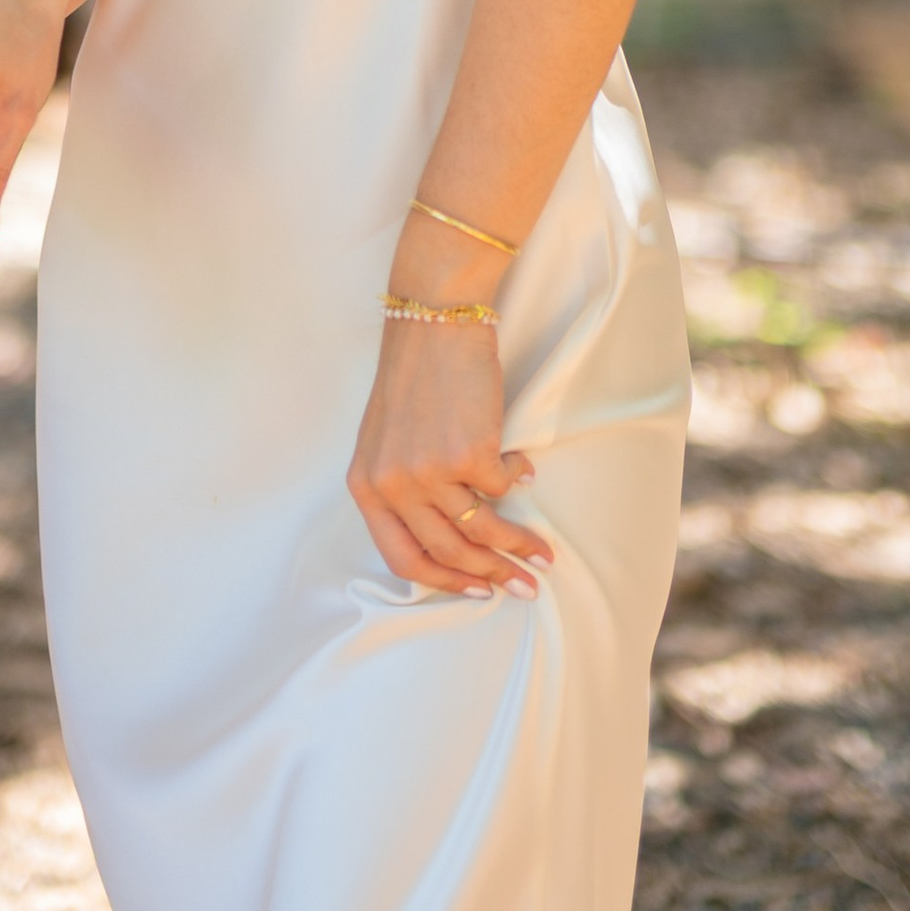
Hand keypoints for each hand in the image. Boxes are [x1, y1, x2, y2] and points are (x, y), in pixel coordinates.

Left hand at [347, 319, 553, 599]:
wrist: (433, 319)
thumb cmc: (414, 375)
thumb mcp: (387, 440)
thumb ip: (403, 489)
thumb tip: (447, 539)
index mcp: (366, 485)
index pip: (401, 558)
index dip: (443, 581)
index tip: (475, 591)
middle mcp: (393, 484)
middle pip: (446, 553)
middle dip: (490, 575)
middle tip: (522, 586)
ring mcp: (430, 472)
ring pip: (482, 530)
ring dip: (518, 546)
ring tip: (543, 552)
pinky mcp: (470, 454)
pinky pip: (504, 486)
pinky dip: (517, 479)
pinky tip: (522, 467)